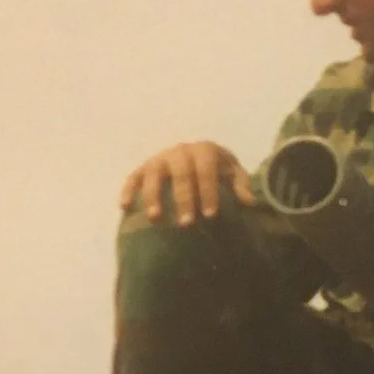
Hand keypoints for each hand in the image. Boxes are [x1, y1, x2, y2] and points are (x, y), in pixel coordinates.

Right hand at [119, 141, 256, 225]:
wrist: (199, 155)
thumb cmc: (219, 170)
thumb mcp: (233, 173)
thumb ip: (241, 185)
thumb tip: (249, 202)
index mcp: (204, 150)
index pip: (206, 169)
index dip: (208, 191)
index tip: (211, 214)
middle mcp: (180, 151)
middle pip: (180, 172)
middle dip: (183, 198)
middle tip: (187, 223)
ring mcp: (160, 158)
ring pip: (153, 173)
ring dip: (153, 195)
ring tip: (156, 218)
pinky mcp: (144, 168)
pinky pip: (133, 176)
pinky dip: (127, 189)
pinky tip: (124, 207)